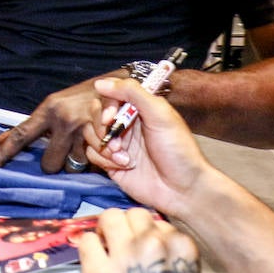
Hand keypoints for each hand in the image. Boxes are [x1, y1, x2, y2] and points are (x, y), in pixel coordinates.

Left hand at [0, 73, 114, 171]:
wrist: (120, 83)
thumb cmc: (82, 97)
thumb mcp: (54, 105)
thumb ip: (29, 125)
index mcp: (48, 109)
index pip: (21, 134)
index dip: (3, 152)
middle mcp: (64, 120)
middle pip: (49, 163)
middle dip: (54, 163)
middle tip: (62, 151)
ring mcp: (85, 130)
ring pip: (72, 167)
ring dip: (76, 163)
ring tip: (83, 147)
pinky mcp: (106, 138)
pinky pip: (93, 165)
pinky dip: (95, 162)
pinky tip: (99, 150)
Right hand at [85, 77, 213, 216]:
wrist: (182, 189)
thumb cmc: (178, 150)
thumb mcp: (160, 115)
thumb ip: (133, 93)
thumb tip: (101, 82)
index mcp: (139, 109)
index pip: (111, 96)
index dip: (107, 105)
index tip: (111, 117)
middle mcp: (126, 124)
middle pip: (96, 114)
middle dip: (101, 126)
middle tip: (117, 140)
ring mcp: (118, 144)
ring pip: (91, 134)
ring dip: (104, 145)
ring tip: (123, 156)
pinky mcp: (111, 163)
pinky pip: (92, 154)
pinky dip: (104, 159)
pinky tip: (123, 165)